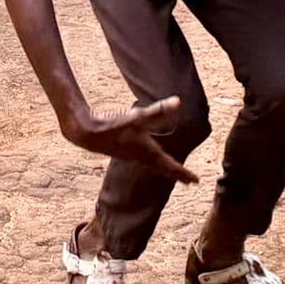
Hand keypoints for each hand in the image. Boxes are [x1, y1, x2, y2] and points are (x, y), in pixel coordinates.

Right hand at [62, 97, 197, 183]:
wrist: (88, 133)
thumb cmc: (115, 126)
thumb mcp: (138, 116)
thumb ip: (159, 110)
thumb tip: (179, 102)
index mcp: (148, 152)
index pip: (170, 166)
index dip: (184, 173)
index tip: (196, 181)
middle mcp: (142, 157)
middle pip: (163, 168)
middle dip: (177, 174)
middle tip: (190, 182)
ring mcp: (132, 156)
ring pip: (154, 166)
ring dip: (165, 169)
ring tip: (174, 172)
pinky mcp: (125, 151)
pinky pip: (146, 161)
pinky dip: (154, 163)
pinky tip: (151, 159)